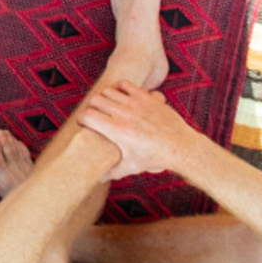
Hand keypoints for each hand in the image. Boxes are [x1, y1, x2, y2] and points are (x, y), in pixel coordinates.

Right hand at [77, 78, 196, 176]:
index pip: (88, 116)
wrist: (180, 146)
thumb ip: (112, 171)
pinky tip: (120, 98)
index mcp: (118, 131)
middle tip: (95, 116)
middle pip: (95, 100)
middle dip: (91, 107)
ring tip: (107, 107)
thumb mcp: (132, 167)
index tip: (84, 124)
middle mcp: (125, 114)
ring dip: (104, 98)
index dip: (81, 119)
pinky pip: (124, 84)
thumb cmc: (154, 158)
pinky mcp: (145, 96)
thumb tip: (97, 178)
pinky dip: (118, 88)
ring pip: (108, 91)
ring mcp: (136, 103)